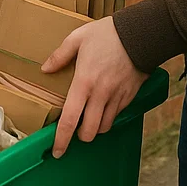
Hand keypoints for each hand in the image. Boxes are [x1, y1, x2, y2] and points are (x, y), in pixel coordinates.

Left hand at [43, 16, 146, 158]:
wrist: (140, 34)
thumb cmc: (107, 34)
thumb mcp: (78, 38)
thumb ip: (60, 55)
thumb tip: (46, 69)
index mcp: (83, 83)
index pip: (69, 120)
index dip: (61, 139)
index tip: (57, 151)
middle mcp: (100, 95)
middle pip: (89, 132)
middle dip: (80, 137)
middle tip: (75, 131)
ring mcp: (116, 98)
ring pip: (104, 127)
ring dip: (95, 128)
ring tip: (89, 119)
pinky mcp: (129, 97)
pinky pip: (116, 116)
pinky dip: (108, 117)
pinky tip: (103, 108)